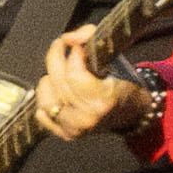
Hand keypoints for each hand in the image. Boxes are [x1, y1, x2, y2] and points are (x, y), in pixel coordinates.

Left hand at [31, 29, 147, 144]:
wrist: (131, 113)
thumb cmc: (123, 83)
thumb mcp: (115, 57)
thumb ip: (91, 38)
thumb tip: (69, 37)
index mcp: (103, 101)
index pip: (74, 73)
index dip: (73, 53)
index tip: (78, 46)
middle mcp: (87, 118)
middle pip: (58, 82)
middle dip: (57, 57)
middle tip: (62, 47)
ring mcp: (74, 129)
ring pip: (46, 98)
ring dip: (50, 80)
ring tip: (61, 72)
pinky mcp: (65, 135)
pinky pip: (42, 114)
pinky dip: (46, 100)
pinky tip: (57, 91)